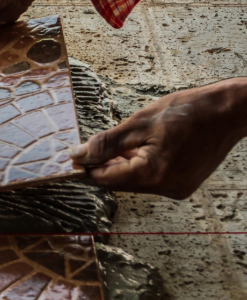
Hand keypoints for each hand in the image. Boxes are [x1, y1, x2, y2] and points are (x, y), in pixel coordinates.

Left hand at [70, 79, 246, 198]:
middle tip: (89, 148)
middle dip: (103, 165)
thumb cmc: (187, 111)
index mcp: (153, 174)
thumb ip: (106, 143)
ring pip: (134, 181)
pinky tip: (138, 148)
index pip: (106, 179)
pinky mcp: (183, 184)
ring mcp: (177, 188)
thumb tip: (78, 156)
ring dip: (121, 165)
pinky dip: (139, 165)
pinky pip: (150, 178)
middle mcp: (166, 188)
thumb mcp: (139, 123)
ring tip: (118, 143)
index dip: (86, 169)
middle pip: (119, 182)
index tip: (71, 158)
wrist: (229, 111)